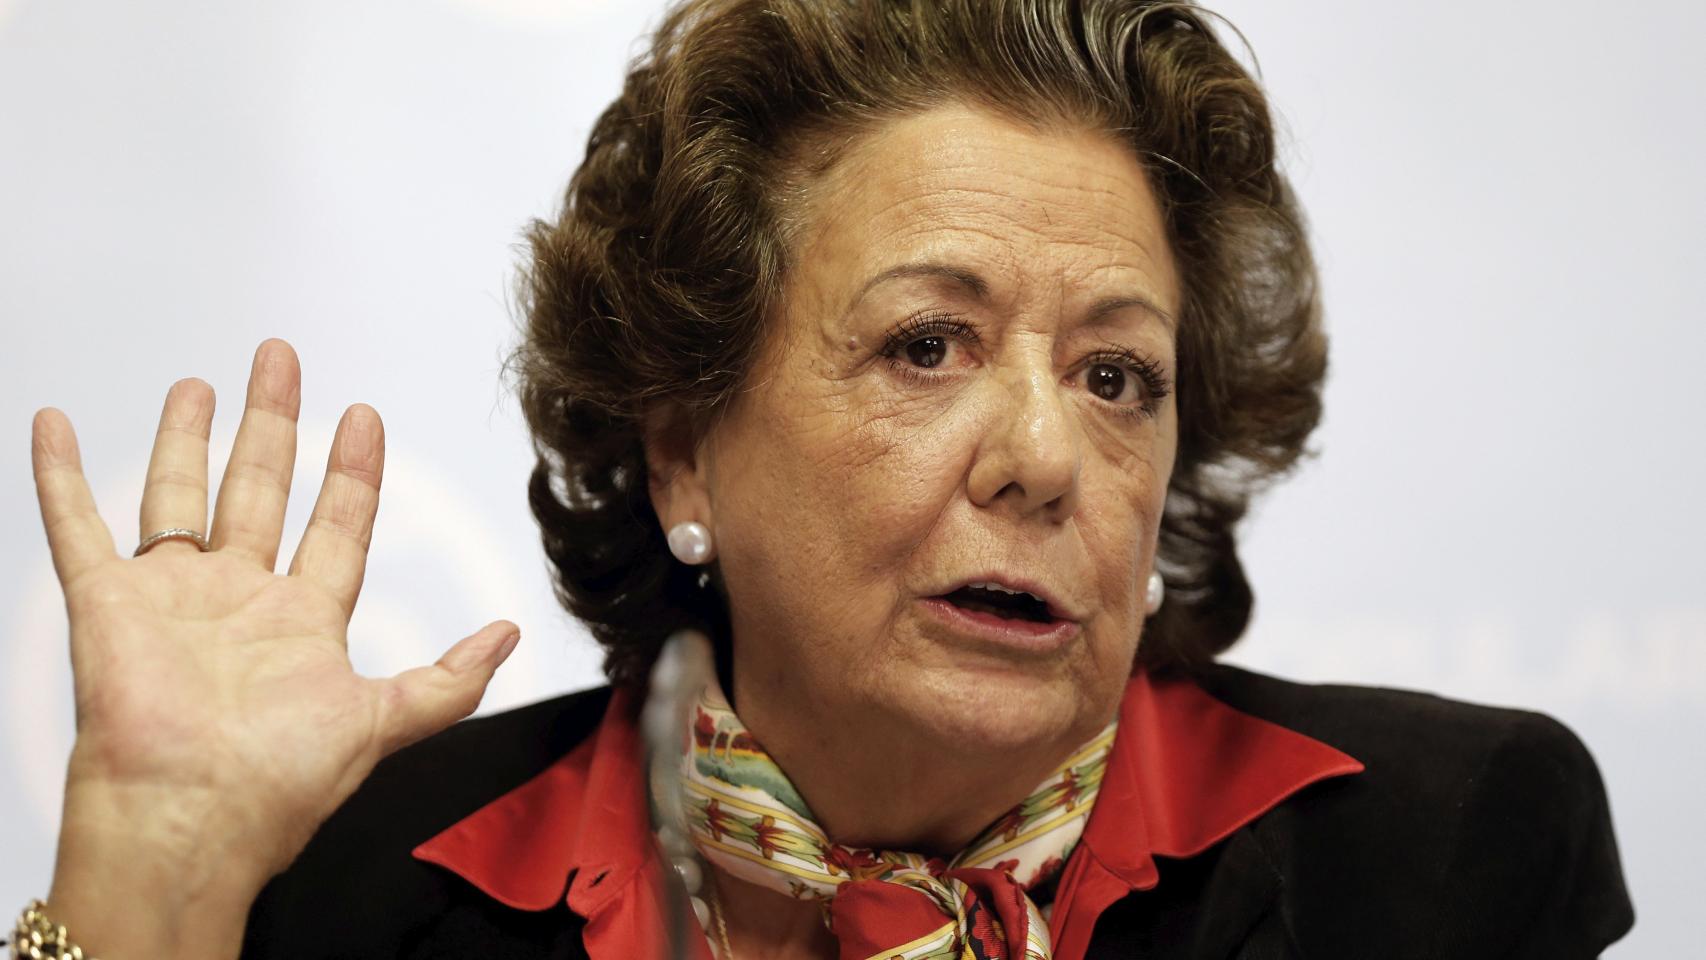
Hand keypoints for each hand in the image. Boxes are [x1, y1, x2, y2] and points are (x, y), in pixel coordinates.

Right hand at [29, 339, 519, 952]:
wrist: (189, 819)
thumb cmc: (279, 784)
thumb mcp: (385, 722)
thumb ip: (449, 680)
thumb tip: (509, 634)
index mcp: (302, 622)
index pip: (337, 525)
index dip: (353, 472)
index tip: (363, 415)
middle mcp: (238, 601)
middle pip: (261, 490)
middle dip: (273, 422)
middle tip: (282, 359)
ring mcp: (172, 598)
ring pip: (179, 494)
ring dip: (187, 438)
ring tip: (200, 382)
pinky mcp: (108, 604)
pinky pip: (77, 527)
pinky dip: (61, 476)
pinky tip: (55, 424)